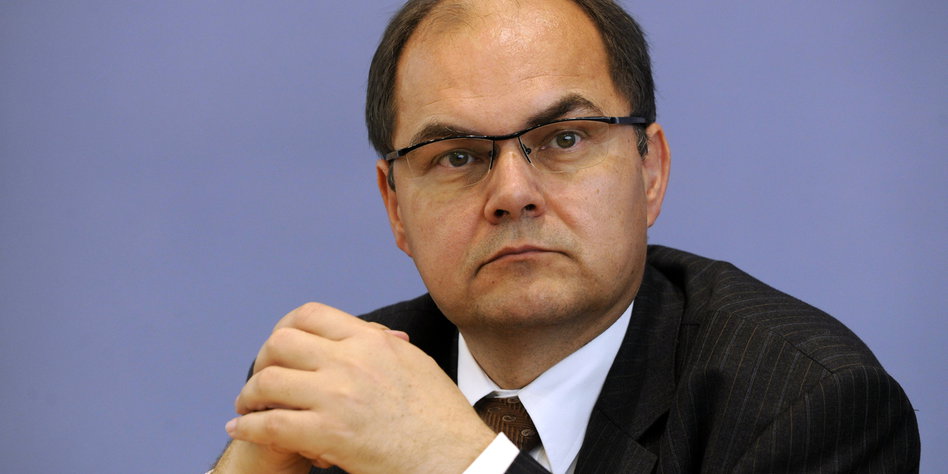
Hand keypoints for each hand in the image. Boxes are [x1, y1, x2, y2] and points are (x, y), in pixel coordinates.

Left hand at [225, 302, 495, 473]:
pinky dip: (249, 426)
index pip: (310, 315)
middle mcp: (351, 360)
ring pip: (269, 381)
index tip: (279, 348)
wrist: (456, 457)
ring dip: (249, 394)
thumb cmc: (441, 418)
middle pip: (281, 343)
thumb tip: (370, 335)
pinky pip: (271, 424)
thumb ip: (384, 346)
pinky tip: (242, 428)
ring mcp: (338, 396)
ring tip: (247, 406)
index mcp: (371, 341)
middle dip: (262, 360)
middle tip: (261, 380)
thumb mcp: (415, 365)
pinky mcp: (329, 434)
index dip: (284, 328)